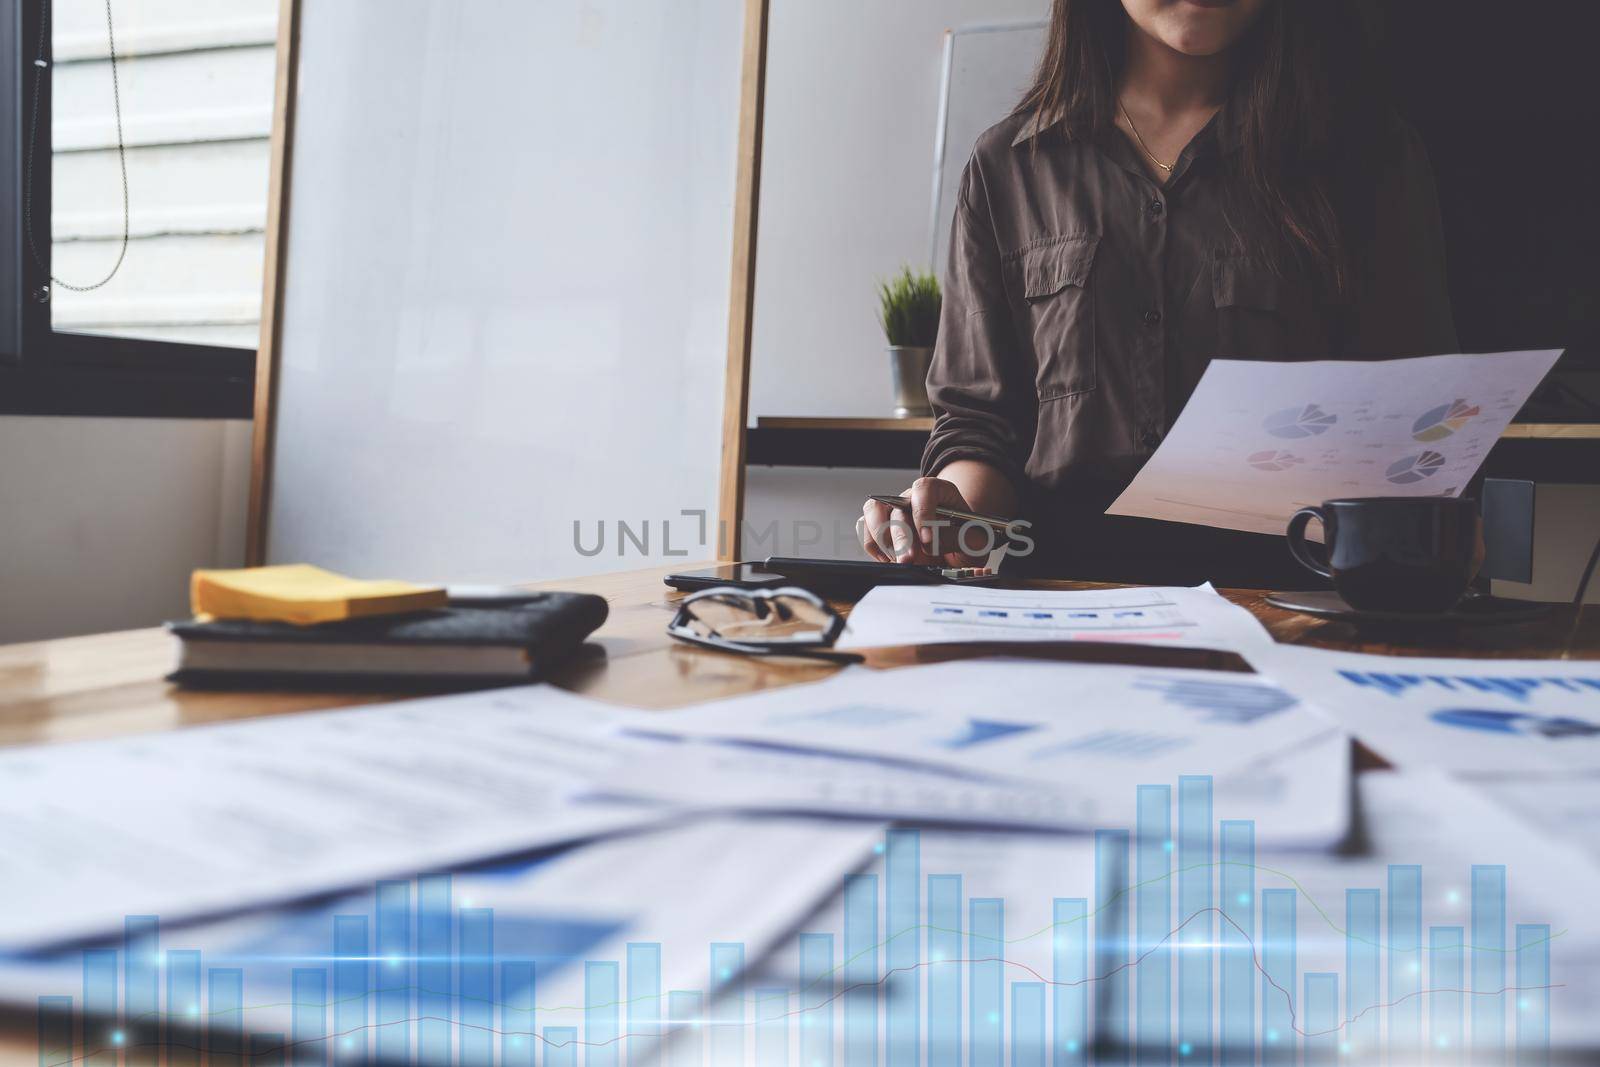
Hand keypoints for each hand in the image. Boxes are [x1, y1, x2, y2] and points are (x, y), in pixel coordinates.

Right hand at [860, 477, 992, 566]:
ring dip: (883, 539)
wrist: (957, 546)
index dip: (924, 512)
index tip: (928, 539)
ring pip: (874, 512)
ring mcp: (894, 509)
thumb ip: (959, 539)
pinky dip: (875, 548)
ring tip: (898, 560)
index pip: (925, 489)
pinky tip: (891, 561)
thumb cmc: (966, 538)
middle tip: (909, 559)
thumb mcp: (976, 540)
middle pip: (898, 508)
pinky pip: (867, 530)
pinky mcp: (881, 525)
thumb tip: (933, 543)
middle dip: (902, 538)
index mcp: (939, 491)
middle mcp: (912, 496)